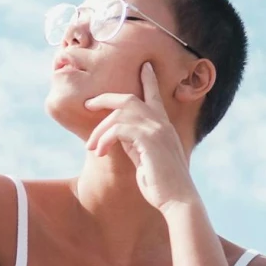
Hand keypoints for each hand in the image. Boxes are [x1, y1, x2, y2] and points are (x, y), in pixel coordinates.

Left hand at [84, 64, 197, 212]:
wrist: (177, 199)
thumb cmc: (161, 184)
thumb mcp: (146, 159)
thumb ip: (135, 143)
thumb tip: (118, 136)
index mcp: (163, 126)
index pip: (154, 96)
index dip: (148, 80)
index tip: (144, 66)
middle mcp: (161, 123)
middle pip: (128, 99)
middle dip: (105, 99)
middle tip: (87, 105)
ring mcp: (156, 130)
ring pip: (119, 115)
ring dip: (100, 130)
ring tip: (92, 147)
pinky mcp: (149, 140)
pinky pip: (118, 130)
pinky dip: (104, 139)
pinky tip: (99, 152)